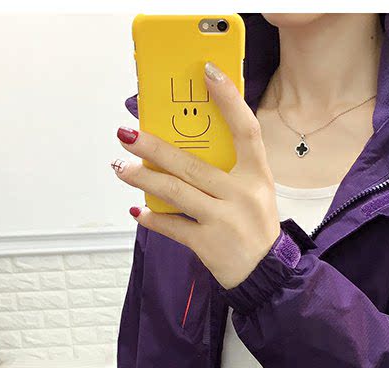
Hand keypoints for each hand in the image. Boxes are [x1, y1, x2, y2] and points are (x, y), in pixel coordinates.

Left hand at [111, 61, 280, 289]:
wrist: (266, 274)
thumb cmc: (254, 227)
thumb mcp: (254, 193)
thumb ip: (228, 170)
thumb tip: (184, 147)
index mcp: (257, 176)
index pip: (246, 130)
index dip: (229, 99)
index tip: (208, 72)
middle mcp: (242, 196)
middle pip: (192, 164)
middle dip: (155, 147)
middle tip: (128, 133)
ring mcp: (224, 221)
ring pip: (176, 192)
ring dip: (143, 178)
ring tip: (122, 167)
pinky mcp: (208, 244)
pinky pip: (173, 227)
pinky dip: (152, 219)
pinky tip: (137, 210)